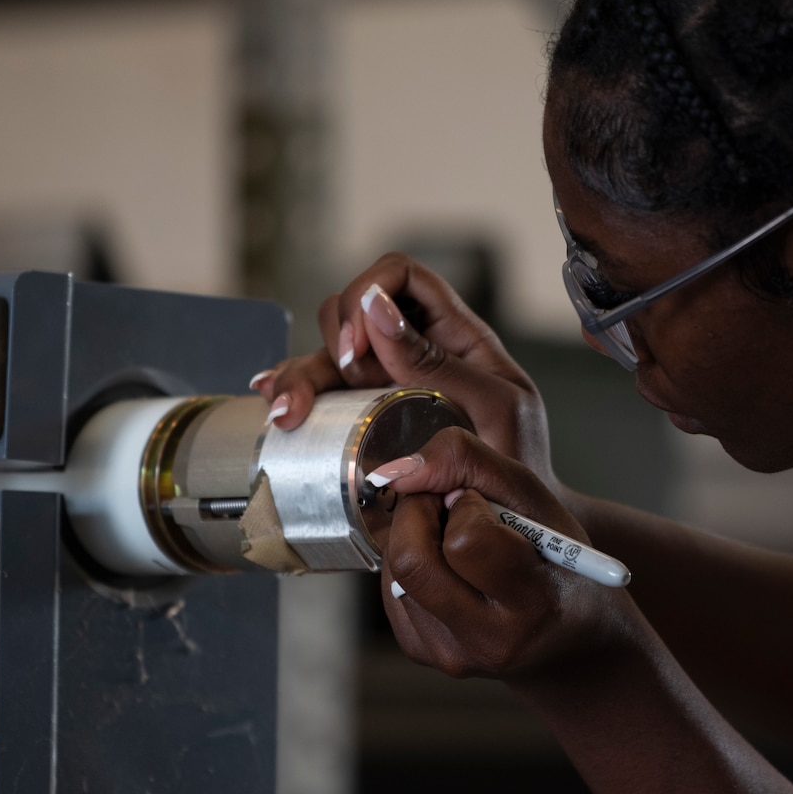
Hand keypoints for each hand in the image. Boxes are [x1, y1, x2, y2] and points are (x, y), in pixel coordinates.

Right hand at [249, 253, 556, 483]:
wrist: (514, 519)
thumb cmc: (518, 459)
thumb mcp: (493, 407)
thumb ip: (438, 362)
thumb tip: (377, 311)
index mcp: (454, 333)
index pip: (401, 274)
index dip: (370, 292)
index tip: (362, 347)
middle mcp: (413, 348)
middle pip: (352, 307)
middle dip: (332, 337)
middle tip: (339, 381)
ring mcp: (386, 380)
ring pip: (327, 350)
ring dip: (299, 373)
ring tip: (286, 413)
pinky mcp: (365, 413)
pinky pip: (319, 389)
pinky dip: (290, 390)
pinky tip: (274, 404)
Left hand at [371, 428, 647, 682]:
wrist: (567, 634)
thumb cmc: (557, 559)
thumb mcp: (533, 498)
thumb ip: (468, 461)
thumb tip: (396, 472)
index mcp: (533, 603)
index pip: (465, 543)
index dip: (465, 506)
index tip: (481, 502)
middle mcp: (489, 640)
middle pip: (411, 561)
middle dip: (417, 513)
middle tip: (446, 505)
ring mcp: (451, 655)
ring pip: (394, 571)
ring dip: (415, 537)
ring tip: (457, 540)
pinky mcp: (423, 653)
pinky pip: (390, 590)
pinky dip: (411, 564)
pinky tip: (447, 567)